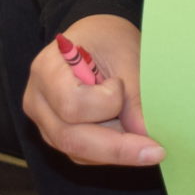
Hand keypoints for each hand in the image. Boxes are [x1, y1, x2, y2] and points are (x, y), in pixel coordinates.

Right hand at [23, 14, 163, 167]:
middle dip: (117, 148)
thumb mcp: (126, 55)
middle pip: (71, 138)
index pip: (72, 105)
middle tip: (156, 151)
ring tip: (145, 140)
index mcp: (47, 69)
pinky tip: (131, 141)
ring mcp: (44, 122)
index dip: (105, 103)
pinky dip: (110, 151)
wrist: (94, 39)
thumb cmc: (107, 39)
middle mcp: (37, 101)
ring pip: (78, 152)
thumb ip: (134, 95)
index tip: (121, 84)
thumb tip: (144, 134)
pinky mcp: (57, 135)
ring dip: (116, 150)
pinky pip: (82, 154)